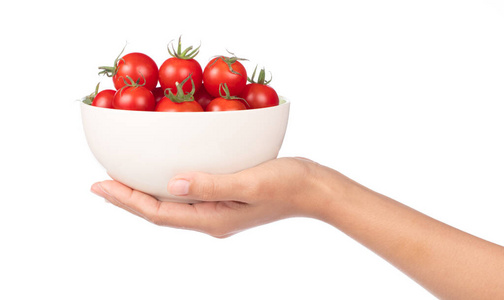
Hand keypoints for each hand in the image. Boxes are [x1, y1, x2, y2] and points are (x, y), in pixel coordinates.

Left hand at [91, 157, 340, 237]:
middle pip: (160, 213)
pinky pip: (188, 195)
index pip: (160, 213)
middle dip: (128, 199)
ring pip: (172, 206)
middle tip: (101, 183)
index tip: (100, 186)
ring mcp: (219, 211)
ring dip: (145, 193)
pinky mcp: (227, 199)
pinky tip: (163, 174)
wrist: (314, 189)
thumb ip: (212, 184)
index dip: (128, 201)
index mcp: (213, 219)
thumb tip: (171, 184)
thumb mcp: (250, 182)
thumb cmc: (288, 183)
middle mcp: (211, 219)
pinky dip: (168, 186)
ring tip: (122, 180)